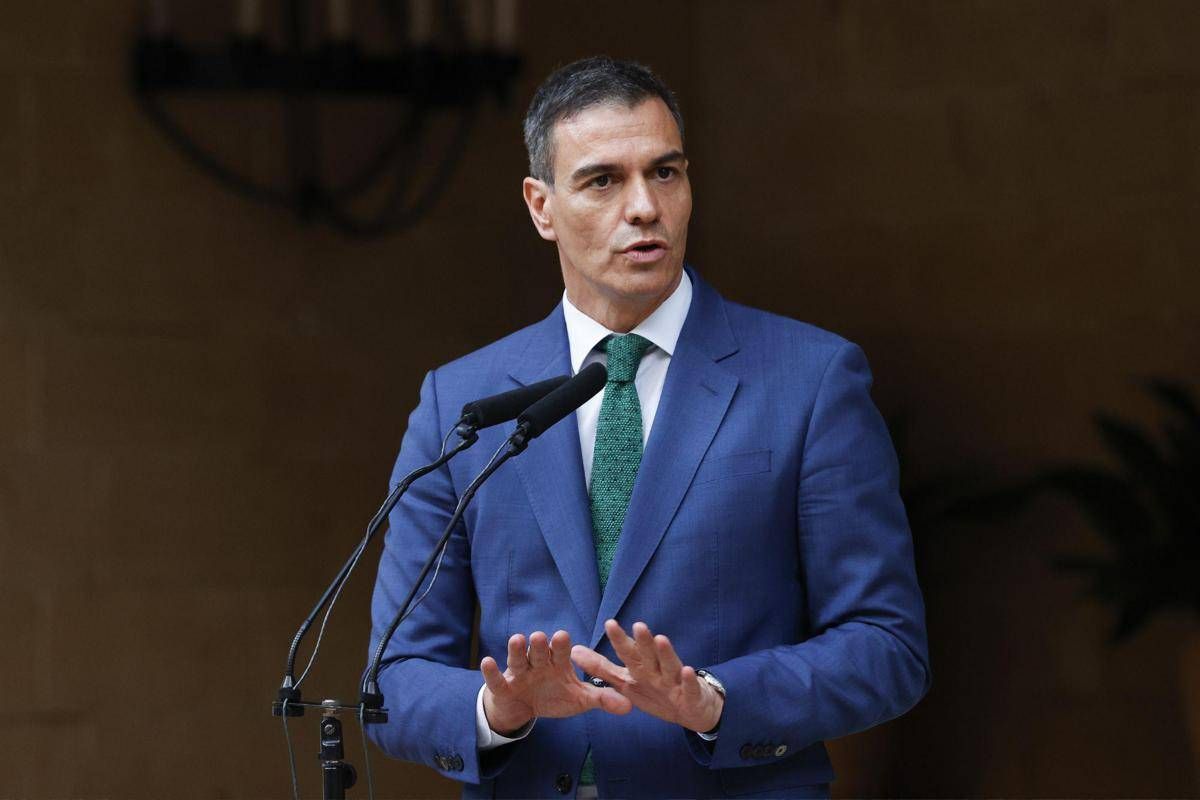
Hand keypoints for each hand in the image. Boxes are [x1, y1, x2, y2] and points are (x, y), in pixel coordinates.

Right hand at [480, 630, 632, 734]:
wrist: (524, 708)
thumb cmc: (553, 697)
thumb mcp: (579, 700)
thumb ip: (602, 699)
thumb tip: (630, 706)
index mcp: (558, 663)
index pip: (562, 651)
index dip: (562, 645)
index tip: (564, 636)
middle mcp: (538, 663)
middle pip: (540, 651)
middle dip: (541, 645)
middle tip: (542, 637)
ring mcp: (519, 673)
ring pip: (518, 659)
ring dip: (517, 650)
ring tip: (518, 640)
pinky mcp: (503, 686)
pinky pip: (496, 678)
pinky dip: (492, 671)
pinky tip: (486, 662)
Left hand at [570, 620, 724, 733]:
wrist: (691, 710)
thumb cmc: (656, 691)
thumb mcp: (626, 682)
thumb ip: (601, 668)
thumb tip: (573, 651)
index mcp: (641, 667)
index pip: (628, 652)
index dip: (620, 639)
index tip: (609, 623)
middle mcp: (658, 670)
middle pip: (649, 654)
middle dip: (643, 641)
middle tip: (637, 625)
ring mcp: (675, 681)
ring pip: (669, 665)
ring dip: (665, 653)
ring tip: (660, 639)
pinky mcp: (692, 695)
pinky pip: (690, 687)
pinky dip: (688, 680)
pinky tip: (686, 670)